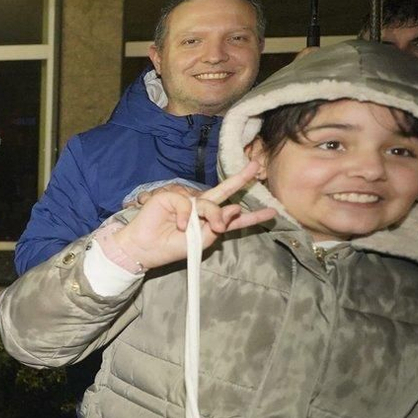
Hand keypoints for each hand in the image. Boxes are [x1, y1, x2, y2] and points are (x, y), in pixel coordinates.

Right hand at [109, 161, 275, 271]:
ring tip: (213, 228)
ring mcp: (186, 202)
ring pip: (209, 202)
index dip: (252, 216)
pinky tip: (181, 225)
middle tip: (257, 167)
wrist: (144, 249)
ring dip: (214, 215)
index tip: (272, 212)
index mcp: (209, 223)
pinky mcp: (171, 197)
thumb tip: (234, 207)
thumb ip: (218, 226)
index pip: (233, 218)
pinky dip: (187, 216)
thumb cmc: (170, 248)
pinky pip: (188, 203)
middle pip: (223, 192)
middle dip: (240, 180)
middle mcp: (200, 209)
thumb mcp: (201, 242)